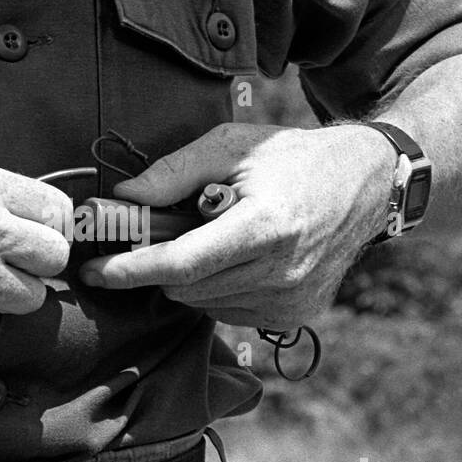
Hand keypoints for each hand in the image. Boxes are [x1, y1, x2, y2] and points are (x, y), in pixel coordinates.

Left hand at [78, 122, 396, 328]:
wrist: (367, 184)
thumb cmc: (294, 158)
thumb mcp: (232, 145)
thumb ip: (174, 172)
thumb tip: (123, 199)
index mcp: (267, 226)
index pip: (182, 263)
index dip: (131, 269)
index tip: (93, 270)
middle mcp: (281, 273)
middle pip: (186, 286)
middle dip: (159, 263)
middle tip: (160, 229)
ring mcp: (291, 301)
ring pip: (203, 303)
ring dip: (191, 275)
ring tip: (217, 233)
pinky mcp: (295, 316)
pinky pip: (229, 311)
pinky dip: (218, 288)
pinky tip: (239, 256)